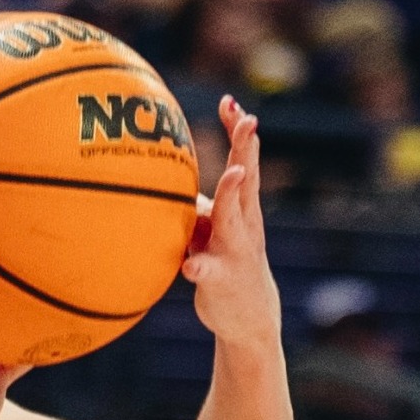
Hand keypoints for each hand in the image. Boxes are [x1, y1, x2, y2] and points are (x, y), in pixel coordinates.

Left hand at [183, 96, 279, 345]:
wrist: (249, 316)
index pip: (243, 161)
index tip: (231, 102)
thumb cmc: (225, 262)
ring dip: (233, 195)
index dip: (238, 132)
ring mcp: (235, 250)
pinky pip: (208, 272)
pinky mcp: (221, 279)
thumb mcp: (213, 227)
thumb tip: (170, 169)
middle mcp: (244, 223)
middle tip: (249, 119)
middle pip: (247, 178)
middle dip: (247, 148)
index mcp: (242, 207)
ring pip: (234, 218)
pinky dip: (199, 267)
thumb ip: (199, 200)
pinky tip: (189, 266)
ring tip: (235, 174)